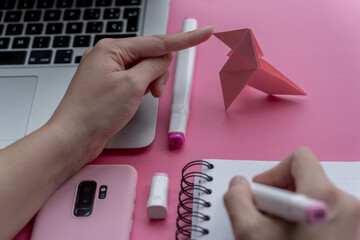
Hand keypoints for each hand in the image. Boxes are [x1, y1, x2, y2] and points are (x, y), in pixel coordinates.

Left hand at [48, 27, 212, 162]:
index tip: (203, 32)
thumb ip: (153, 67)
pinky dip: (141, 88)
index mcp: (111, 49)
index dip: (184, 39)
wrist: (73, 138)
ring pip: (143, 69)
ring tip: (142, 98)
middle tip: (153, 91)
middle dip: (158, 72)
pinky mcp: (109, 86)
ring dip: (150, 82)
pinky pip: (133, 80)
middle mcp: (108, 57)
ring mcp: (107, 72)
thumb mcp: (132, 86)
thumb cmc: (93, 113)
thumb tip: (164, 58)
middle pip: (149, 55)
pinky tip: (136, 99)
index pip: (156, 41)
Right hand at [224, 147, 359, 239]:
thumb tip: (239, 185)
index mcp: (327, 197)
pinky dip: (305, 221)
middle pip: (307, 179)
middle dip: (280, 195)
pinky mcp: (354, 235)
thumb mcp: (250, 233)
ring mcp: (355, 223)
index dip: (273, 172)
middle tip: (266, 218)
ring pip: (315, 199)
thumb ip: (237, 198)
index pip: (300, 158)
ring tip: (279, 234)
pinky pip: (326, 215)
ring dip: (290, 211)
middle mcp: (349, 207)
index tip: (261, 194)